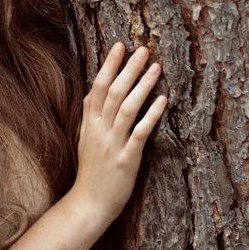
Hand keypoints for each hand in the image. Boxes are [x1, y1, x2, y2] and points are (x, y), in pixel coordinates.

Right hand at [69, 41, 167, 225]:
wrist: (89, 204)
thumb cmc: (91, 172)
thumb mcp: (85, 139)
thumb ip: (91, 116)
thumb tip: (95, 91)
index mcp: (90, 124)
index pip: (98, 87)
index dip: (108, 65)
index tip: (120, 45)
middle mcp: (100, 130)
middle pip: (114, 92)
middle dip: (129, 68)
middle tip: (143, 49)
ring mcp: (113, 143)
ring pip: (127, 107)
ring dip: (143, 85)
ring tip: (156, 67)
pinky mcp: (126, 158)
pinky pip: (140, 132)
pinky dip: (151, 115)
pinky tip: (163, 100)